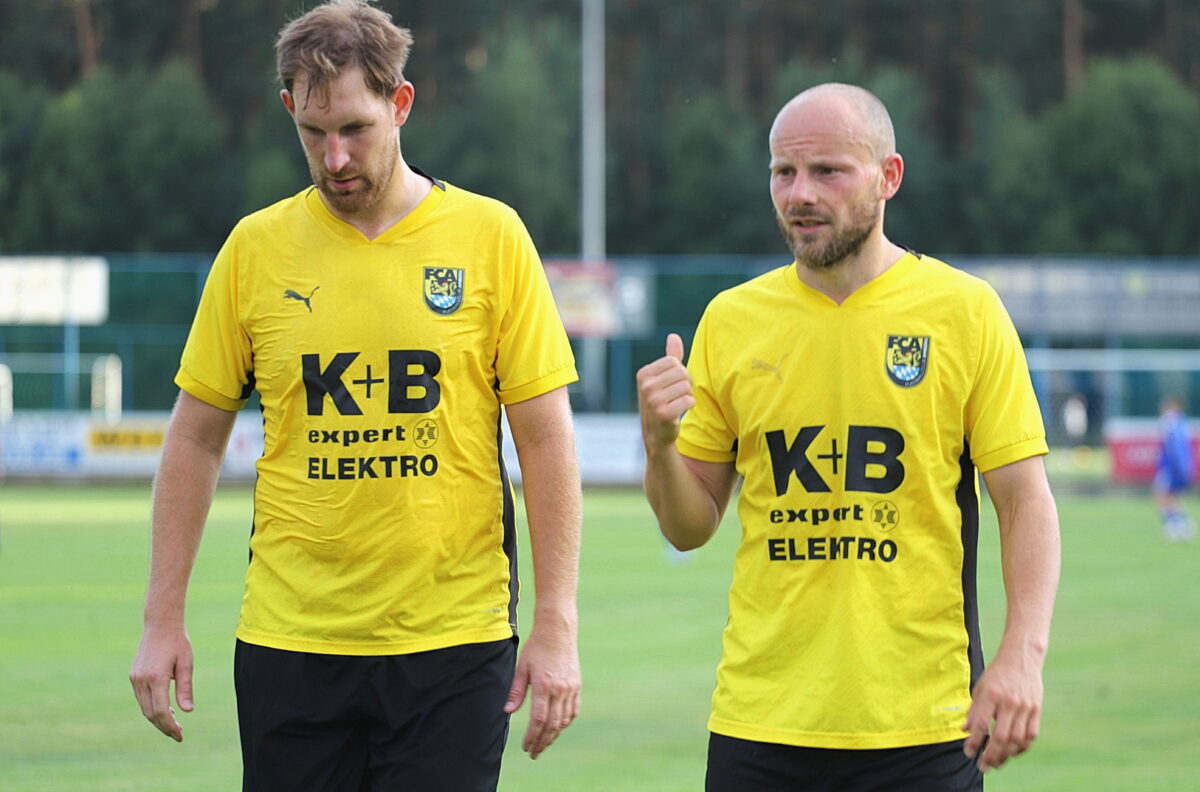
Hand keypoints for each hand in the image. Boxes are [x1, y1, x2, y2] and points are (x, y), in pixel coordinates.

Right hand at [129, 625, 193, 741]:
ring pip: (144, 707)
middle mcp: (142, 680)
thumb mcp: (186, 664)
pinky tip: (165, 709)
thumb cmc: (178, 643)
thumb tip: (187, 711)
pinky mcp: (133, 676)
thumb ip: (186, 688)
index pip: (160, 711)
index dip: (170, 726)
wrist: (160, 625)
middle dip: (164, 726)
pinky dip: (151, 707)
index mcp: (156, 677)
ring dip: (157, 718)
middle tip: (178, 734)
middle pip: (150, 713)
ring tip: (173, 724)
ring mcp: (135, 678)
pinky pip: (141, 698)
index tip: (179, 735)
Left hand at [504, 619, 580, 758]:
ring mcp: (570, 688)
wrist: (557, 631)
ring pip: (564, 720)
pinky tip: (557, 728)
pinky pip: (573, 710)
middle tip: (534, 753)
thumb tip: (508, 712)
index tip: (526, 747)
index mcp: (544, 685)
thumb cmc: (536, 648)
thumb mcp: (521, 667)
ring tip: (544, 743)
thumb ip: (516, 691)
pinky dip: (565, 722)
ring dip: (554, 735)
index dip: (532, 736)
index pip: (538, 720)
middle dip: (542, 742)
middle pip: (552, 725)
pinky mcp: (576, 685)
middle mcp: (560, 689)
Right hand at [636, 333, 694, 447]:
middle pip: (682, 373)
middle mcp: (645, 386)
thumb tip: (673, 336)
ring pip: (687, 387)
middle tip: (678, 396)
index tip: (674, 384)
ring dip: (688, 395)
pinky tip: (679, 412)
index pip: (674, 362)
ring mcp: (652, 400)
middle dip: (686, 384)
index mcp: (643, 374)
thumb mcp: (663, 378)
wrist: (656, 432)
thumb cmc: (662, 401)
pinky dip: (689, 405)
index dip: (680, 372)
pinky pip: (689, 400)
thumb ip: (671, 357)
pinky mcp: (662, 414)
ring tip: (678, 403)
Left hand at [962, 651, 1043, 771]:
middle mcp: (1009, 702)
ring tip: (996, 763)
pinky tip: (1012, 752)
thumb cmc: (997, 673)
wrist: (1021, 657)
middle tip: (983, 766)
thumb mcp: (980, 687)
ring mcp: (1025, 707)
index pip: (981, 724)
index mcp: (991, 694)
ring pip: (1017, 740)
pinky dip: (1021, 747)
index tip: (968, 752)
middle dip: (990, 755)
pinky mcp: (1036, 709)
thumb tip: (964, 730)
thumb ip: (973, 710)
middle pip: (1001, 737)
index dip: (974, 742)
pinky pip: (1031, 735)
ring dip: (1006, 755)